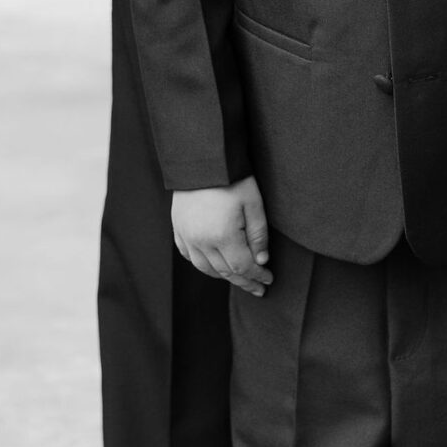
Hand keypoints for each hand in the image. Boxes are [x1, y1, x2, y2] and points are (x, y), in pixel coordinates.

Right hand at [171, 178, 272, 294]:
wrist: (201, 159)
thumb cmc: (231, 178)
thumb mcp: (254, 203)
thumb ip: (258, 235)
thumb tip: (261, 261)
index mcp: (223, 236)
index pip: (243, 267)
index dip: (257, 276)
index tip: (268, 280)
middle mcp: (202, 241)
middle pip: (225, 272)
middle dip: (244, 281)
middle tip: (258, 288)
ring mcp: (187, 236)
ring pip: (205, 268)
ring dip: (224, 276)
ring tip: (238, 278)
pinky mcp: (178, 228)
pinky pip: (189, 255)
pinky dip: (203, 264)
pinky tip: (213, 266)